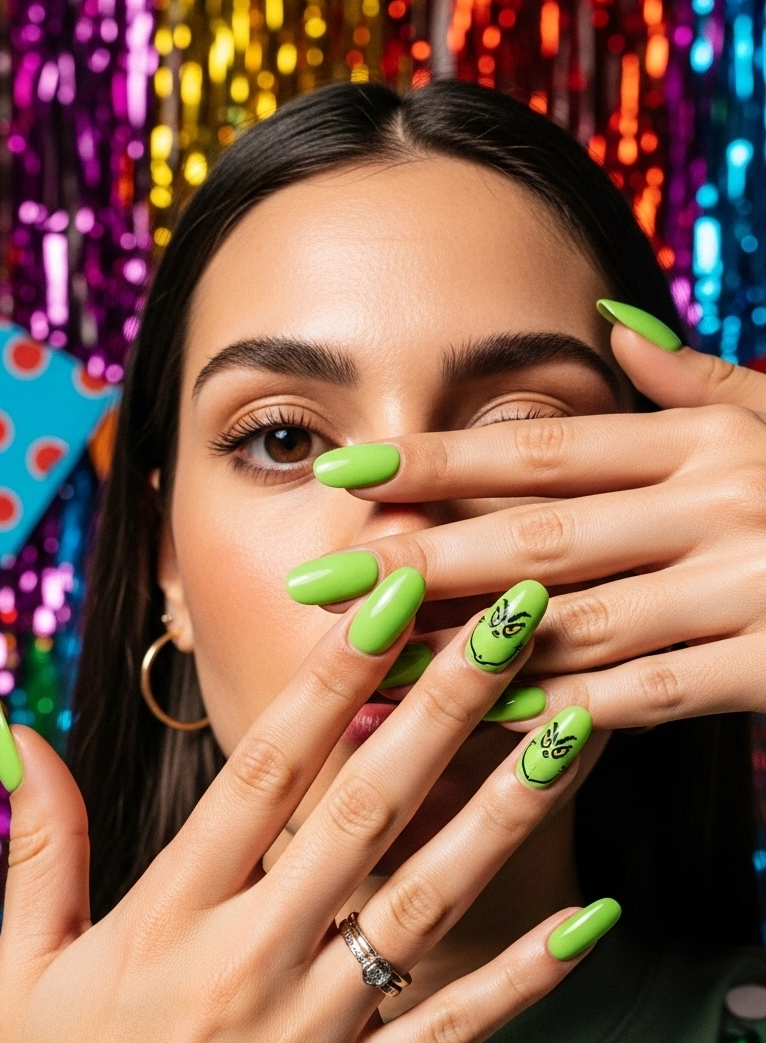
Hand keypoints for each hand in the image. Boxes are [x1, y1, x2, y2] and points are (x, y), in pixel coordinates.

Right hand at [0, 587, 594, 1042]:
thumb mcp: (12, 976)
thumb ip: (38, 850)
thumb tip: (20, 737)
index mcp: (163, 919)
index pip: (260, 769)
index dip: (331, 676)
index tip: (390, 602)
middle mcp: (244, 963)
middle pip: (362, 811)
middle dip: (443, 706)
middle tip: (512, 625)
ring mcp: (304, 1039)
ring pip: (422, 904)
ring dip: (502, 811)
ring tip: (569, 733)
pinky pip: (446, 1032)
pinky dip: (521, 977)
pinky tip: (586, 920)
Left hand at [319, 329, 765, 727]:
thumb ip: (695, 379)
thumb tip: (610, 319)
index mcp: (708, 443)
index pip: (548, 452)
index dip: (439, 461)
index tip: (345, 470)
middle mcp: (720, 505)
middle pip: (542, 537)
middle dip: (420, 560)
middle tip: (320, 581)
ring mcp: (748, 586)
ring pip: (581, 623)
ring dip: (470, 650)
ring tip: (377, 666)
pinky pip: (647, 694)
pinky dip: (566, 709)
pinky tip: (489, 723)